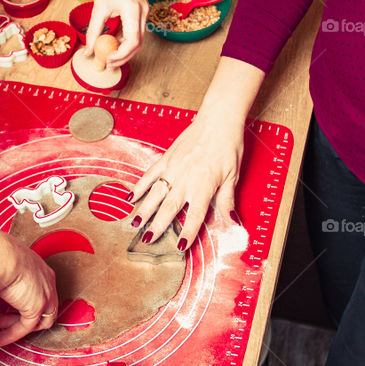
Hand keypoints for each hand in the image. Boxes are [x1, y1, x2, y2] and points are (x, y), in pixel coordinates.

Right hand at [0, 234, 57, 345]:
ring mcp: (45, 294)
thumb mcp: (2, 263)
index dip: (23, 300)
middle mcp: (46, 280)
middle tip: (4, 315)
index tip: (8, 305)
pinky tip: (1, 338)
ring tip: (0, 324)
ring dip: (18, 325)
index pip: (39, 290)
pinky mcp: (36, 307)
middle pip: (43, 307)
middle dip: (22, 314)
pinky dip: (13, 335)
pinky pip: (26, 327)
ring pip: (38, 320)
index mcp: (39, 267)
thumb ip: (3, 273)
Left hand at [88, 0, 147, 64]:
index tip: (107, 59)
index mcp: (133, 10)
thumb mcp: (98, 8)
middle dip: (124, 57)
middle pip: (139, 44)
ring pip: (139, 39)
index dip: (121, 54)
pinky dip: (126, 40)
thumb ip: (93, 31)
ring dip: (125, 50)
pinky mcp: (142, 11)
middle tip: (108, 64)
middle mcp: (143, 11)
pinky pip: (137, 31)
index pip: (133, 41)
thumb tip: (88, 51)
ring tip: (109, 57)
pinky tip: (114, 45)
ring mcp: (145, 11)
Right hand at [129, 112, 244, 247]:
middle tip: (147, 239)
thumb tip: (233, 222)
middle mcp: (185, 179)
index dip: (187, 232)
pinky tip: (131, 197)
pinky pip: (150, 174)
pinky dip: (139, 186)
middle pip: (168, 208)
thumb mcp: (232, 176)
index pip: (194, 215)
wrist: (218, 120)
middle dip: (157, 225)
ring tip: (134, 223)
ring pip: (155, 193)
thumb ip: (227, 201)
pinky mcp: (166, 157)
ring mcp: (173, 168)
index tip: (180, 246)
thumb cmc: (228, 146)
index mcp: (203, 186)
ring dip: (144, 209)